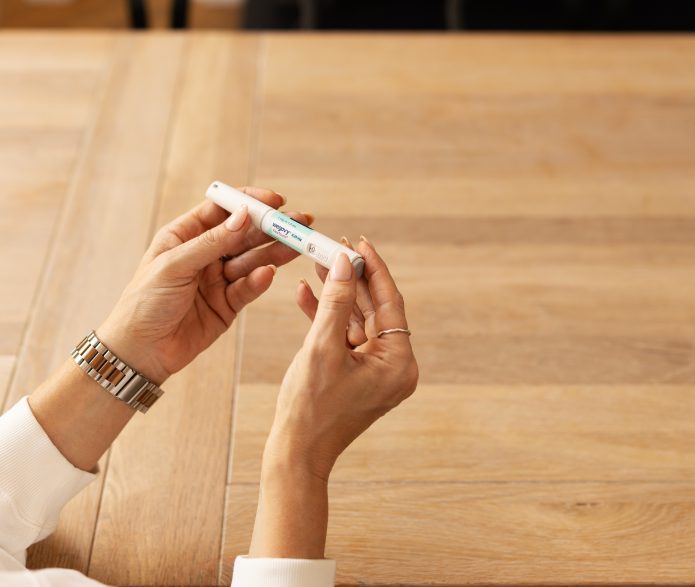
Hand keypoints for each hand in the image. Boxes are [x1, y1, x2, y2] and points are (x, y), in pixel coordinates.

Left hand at [96, 187, 312, 383]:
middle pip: (243, 234)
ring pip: (251, 260)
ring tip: (298, 245)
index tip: (275, 201)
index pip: (222, 209)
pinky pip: (248, 288)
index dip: (249, 202)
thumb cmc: (144, 302)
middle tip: (300, 222)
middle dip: (271, 227)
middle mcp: (203, 254)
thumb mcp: (175, 265)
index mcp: (184, 235)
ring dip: (274, 252)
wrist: (139, 351)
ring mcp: (217, 279)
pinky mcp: (227, 305)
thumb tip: (243, 216)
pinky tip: (270, 273)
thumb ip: (211, 242)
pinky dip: (260, 281)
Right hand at [266, 236, 417, 481]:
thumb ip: (336, 302)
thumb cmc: (310, 407)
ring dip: (336, 296)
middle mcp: (394, 367)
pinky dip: (326, 318)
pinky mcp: (355, 375)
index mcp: (399, 364)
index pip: (390, 303)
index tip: (359, 242)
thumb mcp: (322, 347)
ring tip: (315, 265)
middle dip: (350, 279)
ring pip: (357, 321)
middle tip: (332, 248)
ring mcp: (374, 372)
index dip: (373, 269)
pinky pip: (344, 338)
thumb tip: (344, 261)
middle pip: (374, 309)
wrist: (295, 453)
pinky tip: (305, 295)